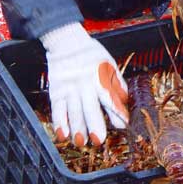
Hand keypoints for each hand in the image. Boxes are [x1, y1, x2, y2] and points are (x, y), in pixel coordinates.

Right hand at [41, 22, 127, 146]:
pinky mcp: (57, 91)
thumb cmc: (91, 54)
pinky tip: (63, 135)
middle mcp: (85, 85)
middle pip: (90, 107)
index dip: (116, 112)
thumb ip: (117, 82)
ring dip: (77, 128)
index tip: (122, 125)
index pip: (109, 97)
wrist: (66, 42)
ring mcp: (70, 89)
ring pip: (73, 111)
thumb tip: (125, 100)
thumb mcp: (109, 63)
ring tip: (82, 142)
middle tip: (99, 140)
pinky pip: (57, 109)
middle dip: (94, 124)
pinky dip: (60, 123)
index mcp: (100, 78)